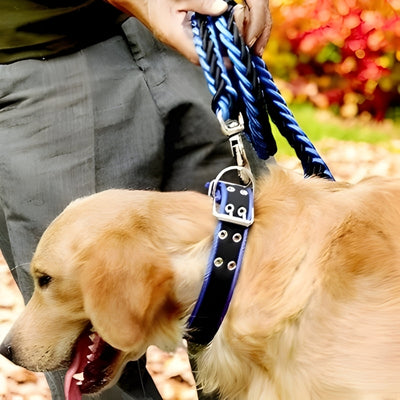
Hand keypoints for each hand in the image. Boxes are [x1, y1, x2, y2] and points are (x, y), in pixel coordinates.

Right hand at [106, 0, 271, 62]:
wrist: (142, 3)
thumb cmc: (155, 2)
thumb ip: (201, 4)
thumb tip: (222, 8)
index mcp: (183, 42)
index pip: (209, 58)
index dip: (227, 58)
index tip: (241, 52)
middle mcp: (188, 48)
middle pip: (215, 56)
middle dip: (231, 48)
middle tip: (244, 34)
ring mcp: (191, 45)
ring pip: (214, 50)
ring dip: (228, 43)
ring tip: (240, 29)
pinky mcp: (193, 39)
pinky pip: (211, 43)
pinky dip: (222, 36)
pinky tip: (231, 26)